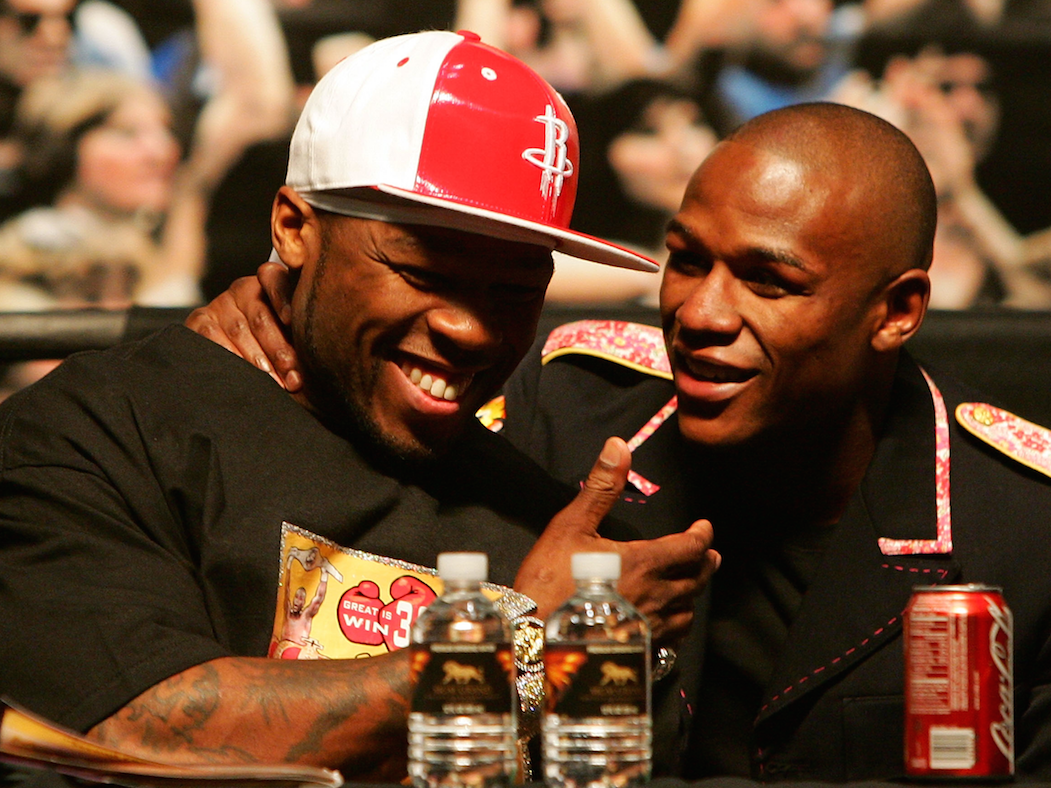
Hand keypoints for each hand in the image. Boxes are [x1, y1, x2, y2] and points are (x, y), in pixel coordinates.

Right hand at [184, 262, 301, 390]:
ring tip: (273, 382)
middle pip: (261, 316)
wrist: (237, 358)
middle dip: (278, 349)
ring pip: (238, 330)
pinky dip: (226, 356)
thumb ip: (302, 336)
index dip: (283, 298)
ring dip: (257, 359)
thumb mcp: (294, 337)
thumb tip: (318, 354)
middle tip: (292, 375)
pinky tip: (240, 373)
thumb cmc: (279, 347)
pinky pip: (210, 337)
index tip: (292, 319)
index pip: (276, 280)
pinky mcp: (200, 319)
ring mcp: (221, 304)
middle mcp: (243, 289)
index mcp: (270, 284)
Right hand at [514, 437, 719, 644]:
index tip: (704, 527)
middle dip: (705, 562)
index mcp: (645, 562)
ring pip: (688, 612)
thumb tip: (618, 446)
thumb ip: (601, 487)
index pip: (690, 546)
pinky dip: (678, 626)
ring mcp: (651, 627)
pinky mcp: (641, 651)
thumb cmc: (550, 581)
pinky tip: (669, 624)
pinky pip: (673, 640)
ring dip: (694, 595)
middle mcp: (656, 595)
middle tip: (710, 554)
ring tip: (693, 587)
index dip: (702, 534)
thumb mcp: (571, 526)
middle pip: (697, 579)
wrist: (536, 639)